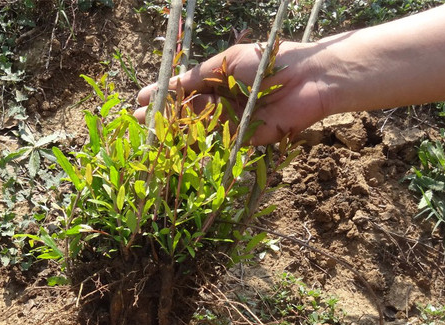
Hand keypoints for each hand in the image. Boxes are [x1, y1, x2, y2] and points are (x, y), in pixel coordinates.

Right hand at [134, 42, 329, 145]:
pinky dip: (198, 143)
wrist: (307, 78)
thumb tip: (168, 88)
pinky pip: (218, 142)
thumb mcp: (226, 63)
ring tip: (151, 132)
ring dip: (175, 131)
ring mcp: (233, 121)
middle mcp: (223, 101)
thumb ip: (197, 78)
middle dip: (162, 116)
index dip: (162, 96)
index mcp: (218, 79)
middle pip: (187, 111)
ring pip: (198, 128)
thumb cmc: (268, 61)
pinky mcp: (245, 139)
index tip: (138, 100)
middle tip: (137, 121)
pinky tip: (177, 143)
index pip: (184, 89)